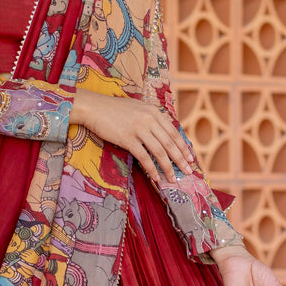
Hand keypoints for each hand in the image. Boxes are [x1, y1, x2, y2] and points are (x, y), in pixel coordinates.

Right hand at [70, 89, 192, 183]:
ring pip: (160, 152)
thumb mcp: (138, 109)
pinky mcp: (127, 138)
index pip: (174, 132)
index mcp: (154, 112)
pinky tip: (156, 177)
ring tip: (173, 179)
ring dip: (168, 168)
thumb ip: (151, 119)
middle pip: (170, 143)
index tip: (190, 158)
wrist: (94, 107)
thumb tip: (162, 135)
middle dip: (181, 160)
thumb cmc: (114, 110)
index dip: (183, 147)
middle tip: (189, 172)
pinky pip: (144, 157)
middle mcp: (149, 119)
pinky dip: (152, 169)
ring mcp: (139, 129)